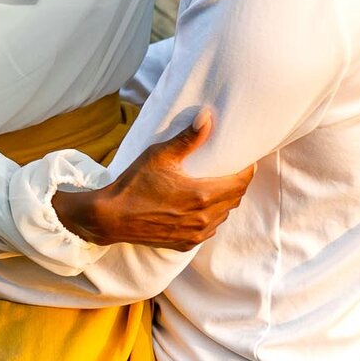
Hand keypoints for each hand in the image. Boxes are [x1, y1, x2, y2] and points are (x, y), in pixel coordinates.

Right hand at [52, 109, 254, 250]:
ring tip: (217, 187)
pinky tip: (201, 207)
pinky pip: (209, 229)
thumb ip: (188, 138)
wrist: (111, 218)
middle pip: (235, 199)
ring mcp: (195, 234)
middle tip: (232, 170)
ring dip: (225, 201)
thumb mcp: (160, 155)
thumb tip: (207, 117)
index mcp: (202, 195)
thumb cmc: (134, 184)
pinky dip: (211, 217)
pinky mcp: (186, 243)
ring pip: (223, 215)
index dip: (248, 171)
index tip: (247, 161)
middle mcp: (203, 218)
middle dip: (237, 184)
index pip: (240, 183)